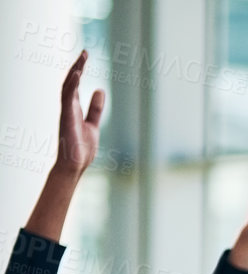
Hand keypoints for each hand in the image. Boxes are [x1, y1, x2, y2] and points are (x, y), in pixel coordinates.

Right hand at [53, 50, 104, 178]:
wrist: (76, 164)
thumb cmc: (82, 147)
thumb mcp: (93, 124)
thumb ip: (95, 108)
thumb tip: (99, 90)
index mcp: (74, 108)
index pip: (75, 84)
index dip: (79, 69)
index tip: (85, 56)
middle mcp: (68, 107)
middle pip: (71, 82)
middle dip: (77, 66)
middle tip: (85, 53)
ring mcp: (66, 111)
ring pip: (67, 87)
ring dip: (74, 73)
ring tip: (82, 59)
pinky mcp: (67, 117)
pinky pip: (67, 97)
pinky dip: (71, 85)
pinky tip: (77, 74)